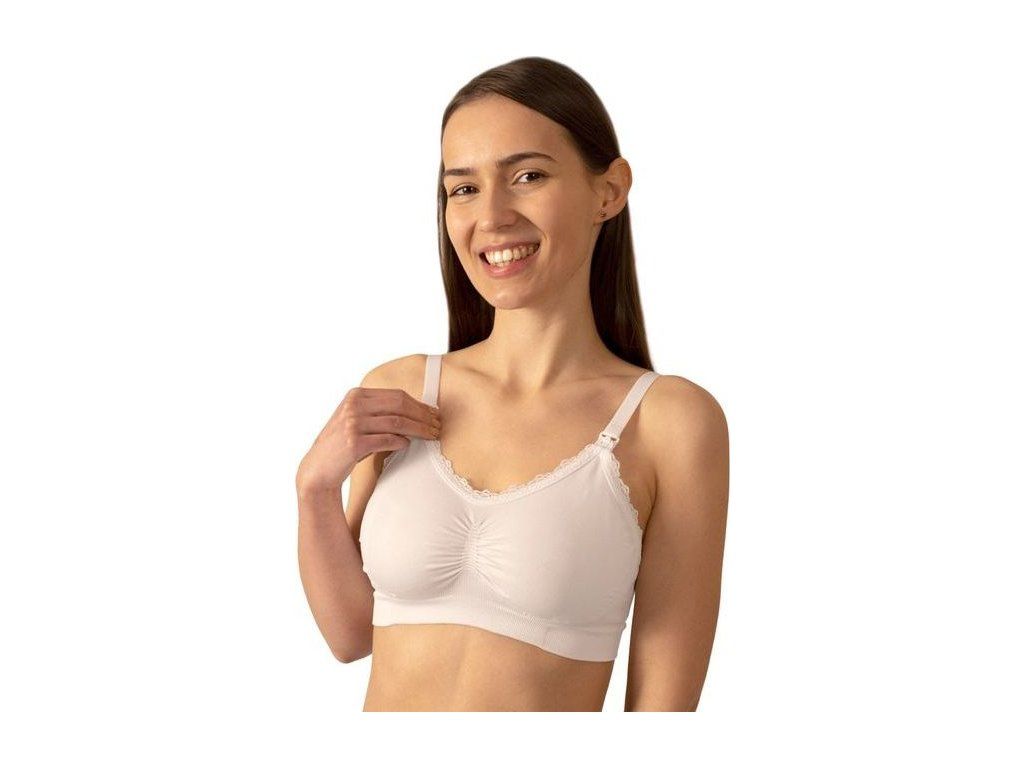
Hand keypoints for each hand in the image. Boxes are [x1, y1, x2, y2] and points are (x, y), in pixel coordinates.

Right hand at [296, 387, 440, 495]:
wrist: (318, 468)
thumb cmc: (343, 445)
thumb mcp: (356, 420)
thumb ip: (379, 411)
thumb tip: (417, 411)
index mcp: (356, 395)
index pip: (397, 395)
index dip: (419, 404)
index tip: (433, 414)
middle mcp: (354, 405)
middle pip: (400, 405)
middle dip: (423, 415)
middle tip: (437, 426)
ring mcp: (353, 423)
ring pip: (398, 422)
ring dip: (419, 429)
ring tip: (430, 436)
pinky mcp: (354, 443)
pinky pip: (387, 440)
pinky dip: (401, 442)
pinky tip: (408, 444)